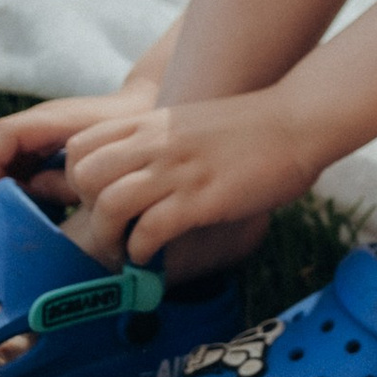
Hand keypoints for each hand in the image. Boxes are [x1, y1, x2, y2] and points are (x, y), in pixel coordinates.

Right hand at [0, 85, 151, 197]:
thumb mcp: (99, 161)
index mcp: (44, 120)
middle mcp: (30, 125)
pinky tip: (24, 211)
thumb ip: (63, 179)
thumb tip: (29, 192)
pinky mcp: (34, 148)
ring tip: (4, 217)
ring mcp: (30, 136)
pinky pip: (8, 167)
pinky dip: (7, 188)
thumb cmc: (128, 131)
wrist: (145, 109)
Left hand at [59, 85, 329, 264]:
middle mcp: (155, 143)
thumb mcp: (189, 123)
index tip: (98, 201)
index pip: (79, 148)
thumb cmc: (250, 129)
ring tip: (127, 250)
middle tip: (111, 230)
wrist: (298, 121)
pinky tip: (153, 255)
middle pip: (85, 176)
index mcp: (149, 123)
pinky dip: (142, 250)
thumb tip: (138, 177)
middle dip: (88, 211)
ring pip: (110, 204)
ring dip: (111, 238)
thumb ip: (156, 143)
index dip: (77, 181)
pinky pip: (150, 229)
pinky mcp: (203, 197)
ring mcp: (178, 170)